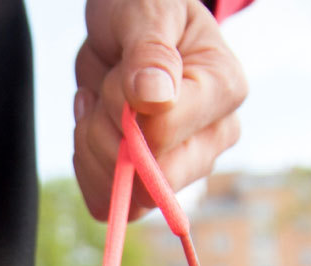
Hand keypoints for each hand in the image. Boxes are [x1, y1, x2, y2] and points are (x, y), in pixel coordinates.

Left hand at [73, 0, 247, 221]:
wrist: (126, 23)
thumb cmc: (144, 8)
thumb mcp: (147, 11)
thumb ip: (151, 52)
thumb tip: (155, 98)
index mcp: (223, 90)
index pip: (164, 134)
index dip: (124, 110)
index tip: (120, 74)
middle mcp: (213, 137)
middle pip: (148, 178)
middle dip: (106, 133)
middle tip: (104, 90)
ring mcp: (184, 166)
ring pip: (125, 196)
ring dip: (92, 146)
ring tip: (99, 101)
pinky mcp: (150, 183)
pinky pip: (106, 202)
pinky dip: (86, 164)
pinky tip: (95, 124)